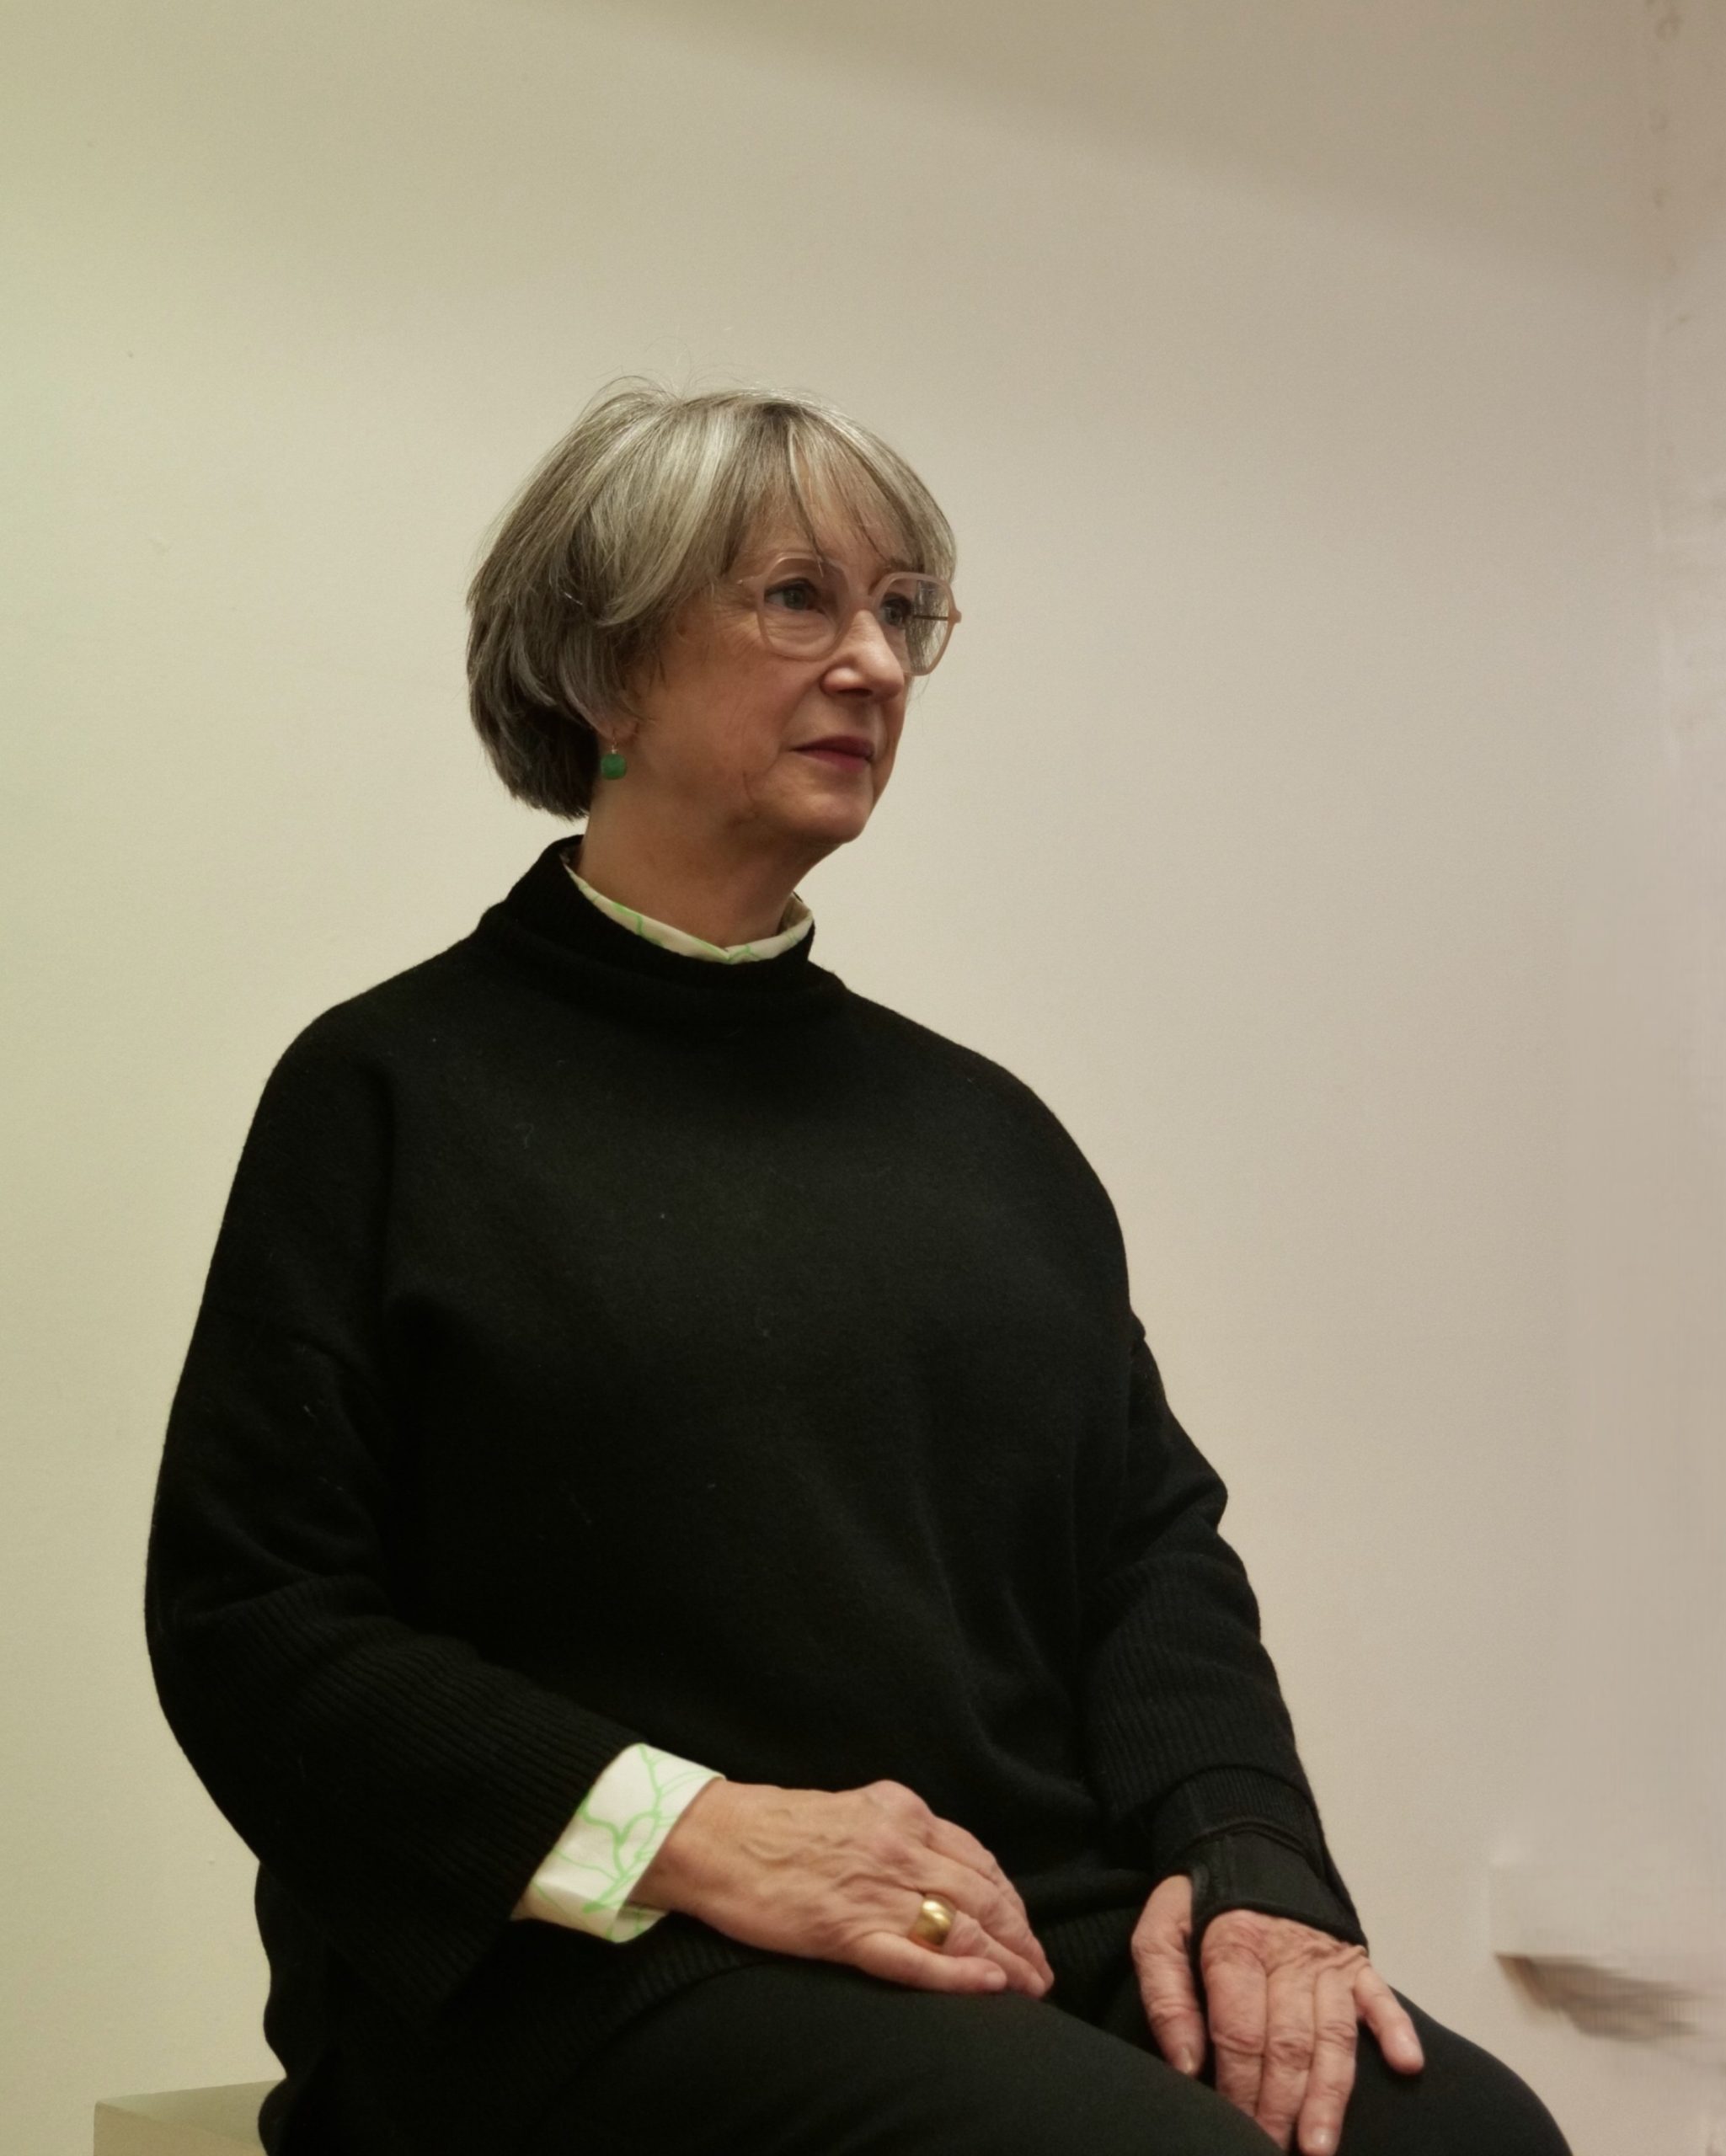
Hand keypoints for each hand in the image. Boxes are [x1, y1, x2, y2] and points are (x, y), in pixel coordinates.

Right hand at [636, 1776, 1055, 1999]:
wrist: (715, 1838)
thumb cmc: (775, 1824)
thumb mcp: (853, 1808)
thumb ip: (899, 1831)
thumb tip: (939, 1863)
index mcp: (902, 1811)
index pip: (978, 1858)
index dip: (1011, 1898)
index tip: (1026, 1926)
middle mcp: (900, 1845)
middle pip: (983, 1895)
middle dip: (1021, 1936)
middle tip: (1041, 1969)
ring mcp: (876, 1890)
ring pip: (963, 1928)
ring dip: (1006, 1961)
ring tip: (1030, 1988)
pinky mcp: (848, 1932)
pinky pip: (917, 1959)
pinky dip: (960, 1976)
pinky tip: (990, 1987)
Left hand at [1132, 1872, 1423, 2154]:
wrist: (1245, 1839)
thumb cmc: (1197, 1897)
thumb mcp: (1159, 1929)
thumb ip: (1165, 1993)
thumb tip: (1185, 2065)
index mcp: (1235, 1942)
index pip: (1240, 2027)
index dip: (1238, 2083)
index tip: (1232, 2128)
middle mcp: (1287, 1953)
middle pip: (1288, 2042)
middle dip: (1281, 2106)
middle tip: (1272, 2152)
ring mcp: (1326, 1958)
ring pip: (1333, 2034)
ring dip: (1330, 2094)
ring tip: (1320, 2146)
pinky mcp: (1354, 1959)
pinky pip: (1381, 1996)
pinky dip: (1396, 2029)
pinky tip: (1406, 2065)